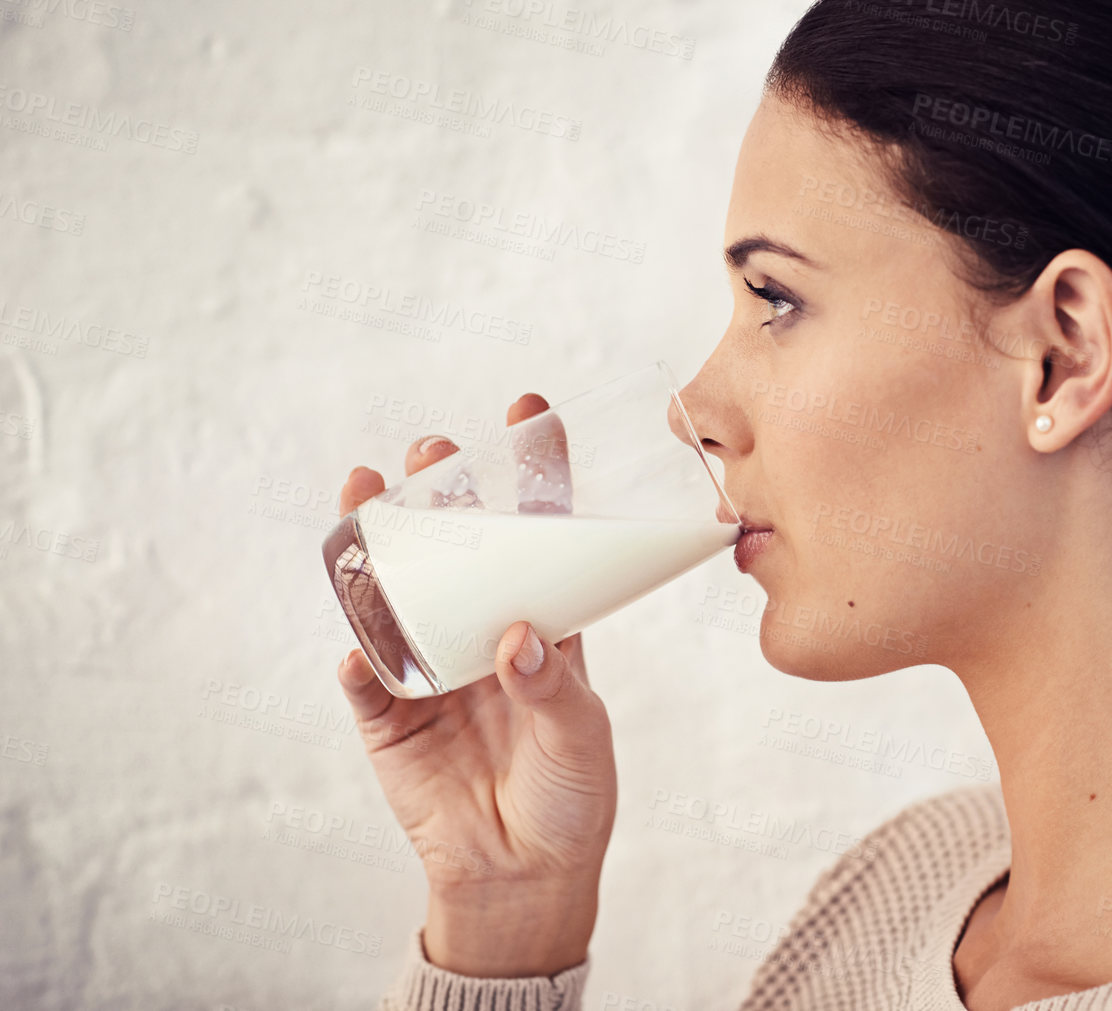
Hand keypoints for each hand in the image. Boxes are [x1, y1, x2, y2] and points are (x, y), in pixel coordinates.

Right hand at [334, 393, 616, 976]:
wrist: (523, 872)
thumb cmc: (570, 791)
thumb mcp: (581, 735)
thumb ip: (551, 687)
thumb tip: (518, 638)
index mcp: (543, 620)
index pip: (540, 532)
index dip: (534, 470)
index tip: (529, 410)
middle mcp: (481, 626)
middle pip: (456, 543)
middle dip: (441, 489)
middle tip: (432, 450)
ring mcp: (429, 665)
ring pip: (395, 588)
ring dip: (377, 541)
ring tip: (364, 489)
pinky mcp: (386, 713)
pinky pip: (366, 677)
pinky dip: (361, 660)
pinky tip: (361, 647)